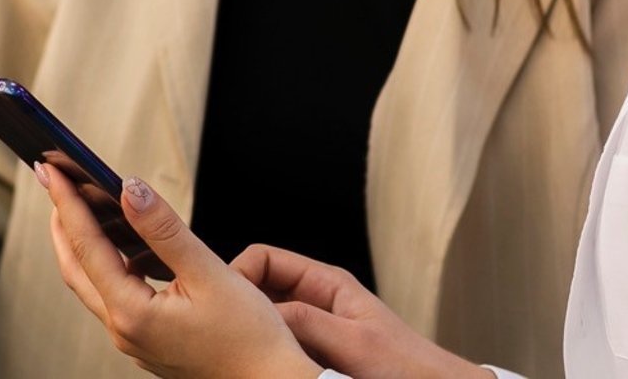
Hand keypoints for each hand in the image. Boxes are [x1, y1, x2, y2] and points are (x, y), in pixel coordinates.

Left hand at [39, 164, 319, 378]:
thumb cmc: (249, 338)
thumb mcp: (209, 273)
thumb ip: (165, 230)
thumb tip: (130, 189)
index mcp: (132, 314)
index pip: (87, 247)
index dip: (68, 203)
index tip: (53, 170)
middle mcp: (124, 331)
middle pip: (76, 268)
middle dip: (62, 222)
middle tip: (52, 181)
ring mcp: (134, 340)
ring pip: (92, 284)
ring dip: (82, 243)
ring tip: (81, 206)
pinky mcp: (148, 342)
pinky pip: (114, 297)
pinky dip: (107, 265)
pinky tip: (123, 247)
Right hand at [235, 245, 481, 378]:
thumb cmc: (404, 366)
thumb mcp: (352, 341)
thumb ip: (308, 321)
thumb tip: (259, 312)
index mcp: (326, 283)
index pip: (265, 260)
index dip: (239, 274)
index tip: (223, 301)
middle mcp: (315, 301)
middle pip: (260, 289)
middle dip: (240, 304)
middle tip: (224, 328)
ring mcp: (312, 328)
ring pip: (266, 321)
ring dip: (253, 331)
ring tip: (239, 349)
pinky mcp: (312, 354)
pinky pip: (278, 346)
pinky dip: (265, 352)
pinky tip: (258, 365)